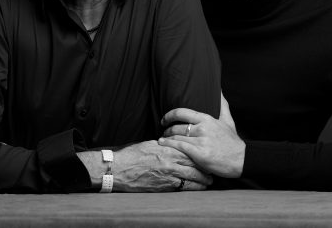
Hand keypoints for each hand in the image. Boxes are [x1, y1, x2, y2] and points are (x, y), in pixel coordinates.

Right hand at [79, 140, 211, 191]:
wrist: (119, 169)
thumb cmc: (132, 155)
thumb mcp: (150, 144)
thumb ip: (164, 145)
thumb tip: (174, 144)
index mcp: (167, 149)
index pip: (190, 150)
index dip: (201, 154)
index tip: (207, 155)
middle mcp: (170, 162)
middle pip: (195, 165)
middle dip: (206, 168)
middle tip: (213, 170)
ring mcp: (168, 175)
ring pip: (193, 178)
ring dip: (203, 180)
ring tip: (209, 181)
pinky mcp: (164, 187)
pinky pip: (183, 188)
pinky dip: (193, 188)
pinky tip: (198, 188)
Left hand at [158, 94, 244, 177]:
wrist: (242, 159)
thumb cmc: (233, 142)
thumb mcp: (228, 120)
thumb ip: (222, 105)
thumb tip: (219, 90)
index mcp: (207, 119)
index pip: (182, 112)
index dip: (169, 115)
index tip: (164, 119)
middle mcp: (203, 128)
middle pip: (177, 126)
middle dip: (167, 129)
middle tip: (163, 132)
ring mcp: (201, 141)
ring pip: (176, 136)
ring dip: (166, 138)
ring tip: (162, 140)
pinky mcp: (199, 154)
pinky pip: (179, 147)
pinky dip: (169, 145)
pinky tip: (163, 145)